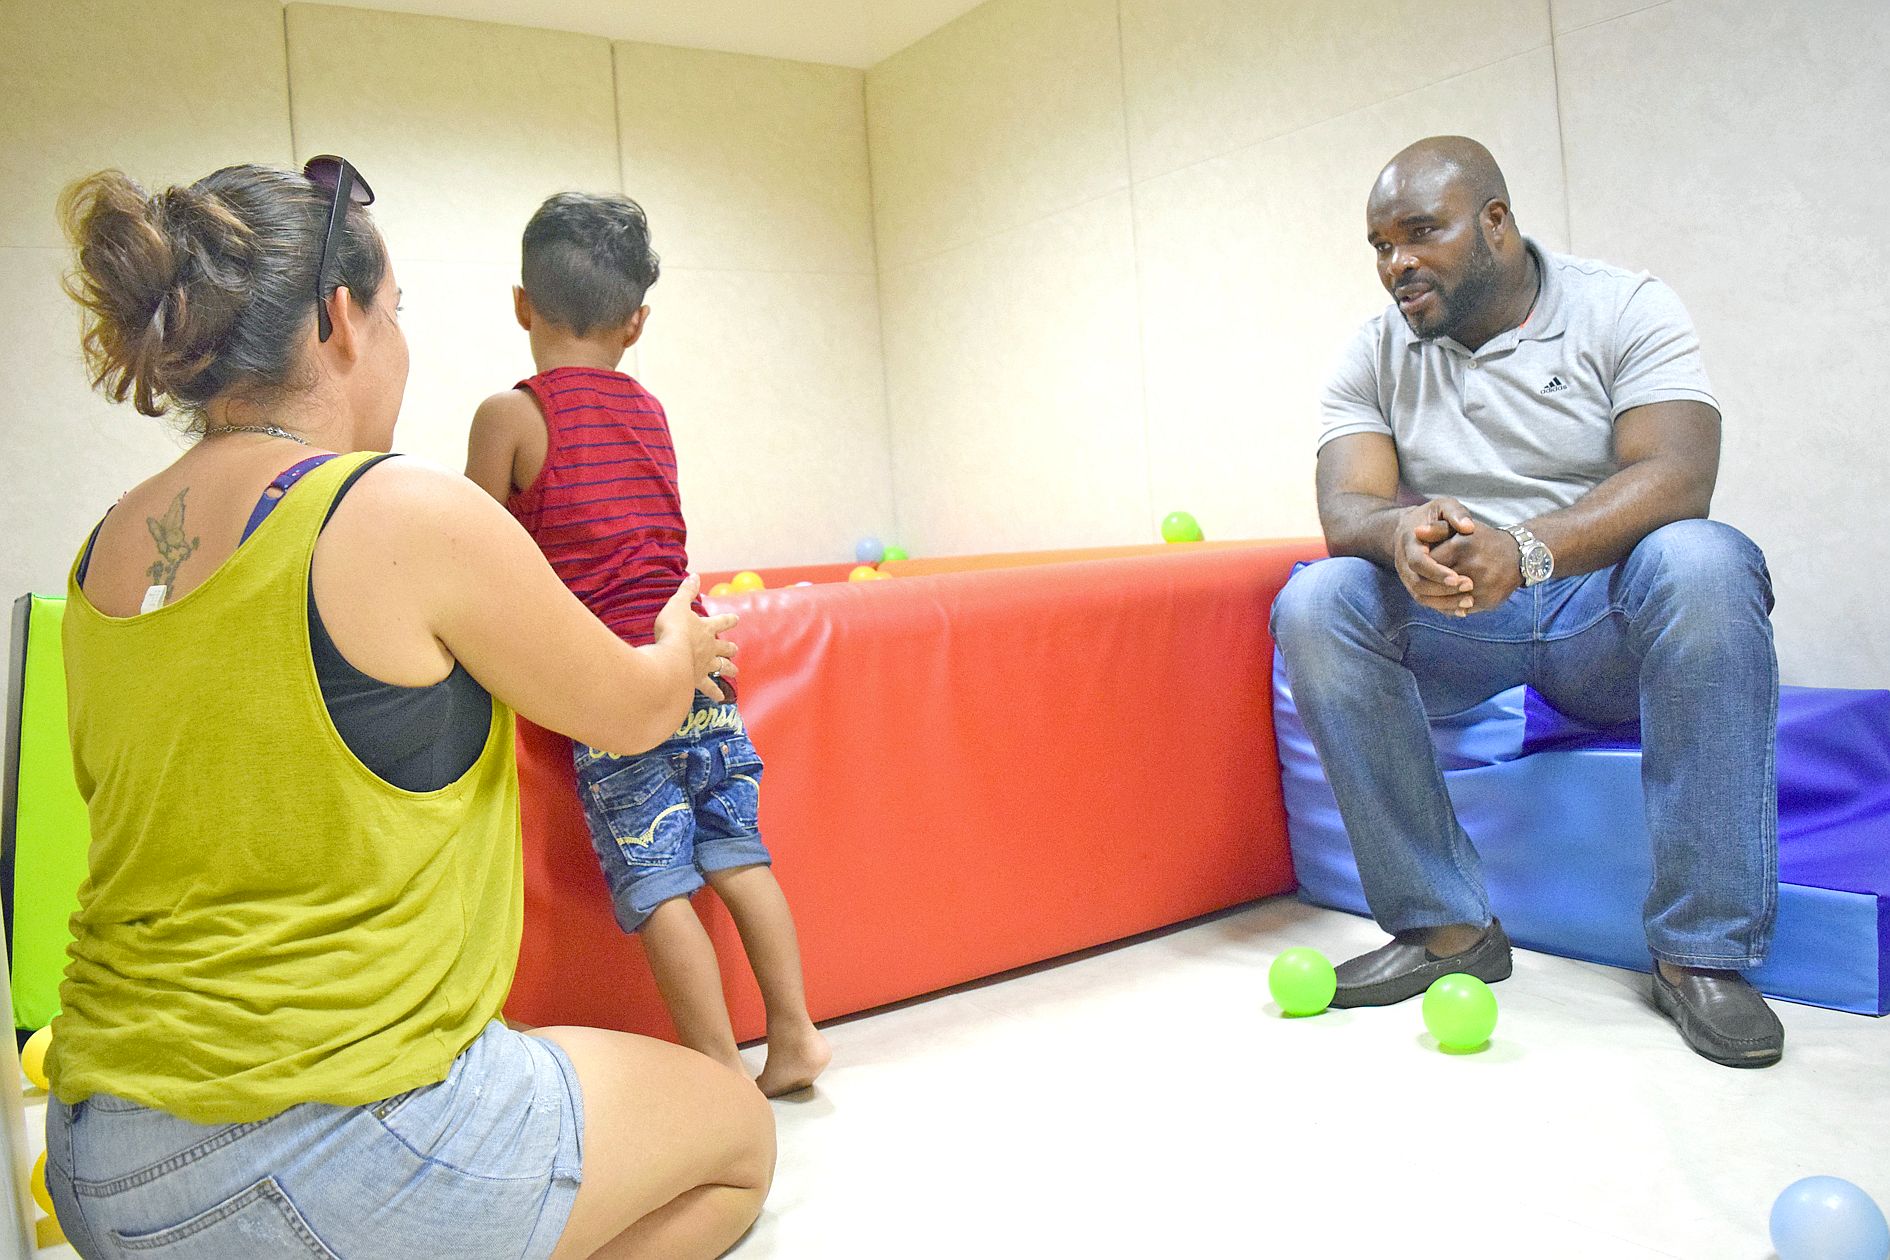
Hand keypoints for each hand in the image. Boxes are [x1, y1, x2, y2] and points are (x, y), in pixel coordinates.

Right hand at [653, 576, 739, 699]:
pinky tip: (721, 699)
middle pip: (724, 648)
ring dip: (729, 669)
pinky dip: (715, 693)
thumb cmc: (673, 629)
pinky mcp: (698, 680)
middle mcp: (709, 648)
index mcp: (706, 628)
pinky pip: (709, 688)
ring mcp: (705, 665)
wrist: (671, 655)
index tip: (737, 618)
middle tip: (735, 650)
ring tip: (735, 672)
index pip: (721, 621)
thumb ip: (686, 592)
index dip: (728, 619)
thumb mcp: (677, 605)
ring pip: (721, 667)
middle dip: (730, 648)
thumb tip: (694, 575)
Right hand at [1392, 497, 1478, 613]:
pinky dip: (1442, 607)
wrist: (1411, 527)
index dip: (1436, 572)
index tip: (1458, 577)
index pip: (1418, 562)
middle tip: (1469, 587)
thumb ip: (1456, 513)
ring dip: (1444, 602)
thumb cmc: (1432, 516)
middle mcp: (1403, 562)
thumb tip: (1468, 527)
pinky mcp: (1414, 585)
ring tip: (1469, 601)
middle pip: (1417, 584)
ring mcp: (1406, 576)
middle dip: (1443, 589)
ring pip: (1420, 596)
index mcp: (1409, 542)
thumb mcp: (1443, 506)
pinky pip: (1425, 601)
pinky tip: (1463, 610)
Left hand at [1429, 527, 1522, 613]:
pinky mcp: (1488, 601)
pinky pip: (1460, 609)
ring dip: (1435, 598)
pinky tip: (1445, 600)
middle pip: (1435, 583)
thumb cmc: (1483, 540)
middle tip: (1422, 580)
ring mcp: (1482, 586)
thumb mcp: (1461, 528)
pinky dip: (1450, 606)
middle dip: (1426, 582)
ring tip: (1431, 592)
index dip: (1421, 565)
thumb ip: (1437, 529)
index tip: (1420, 565)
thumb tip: (1416, 532)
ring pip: (1445, 600)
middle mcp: (1474, 567)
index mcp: (1463, 547)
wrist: (1518, 556)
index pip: (1428, 562)